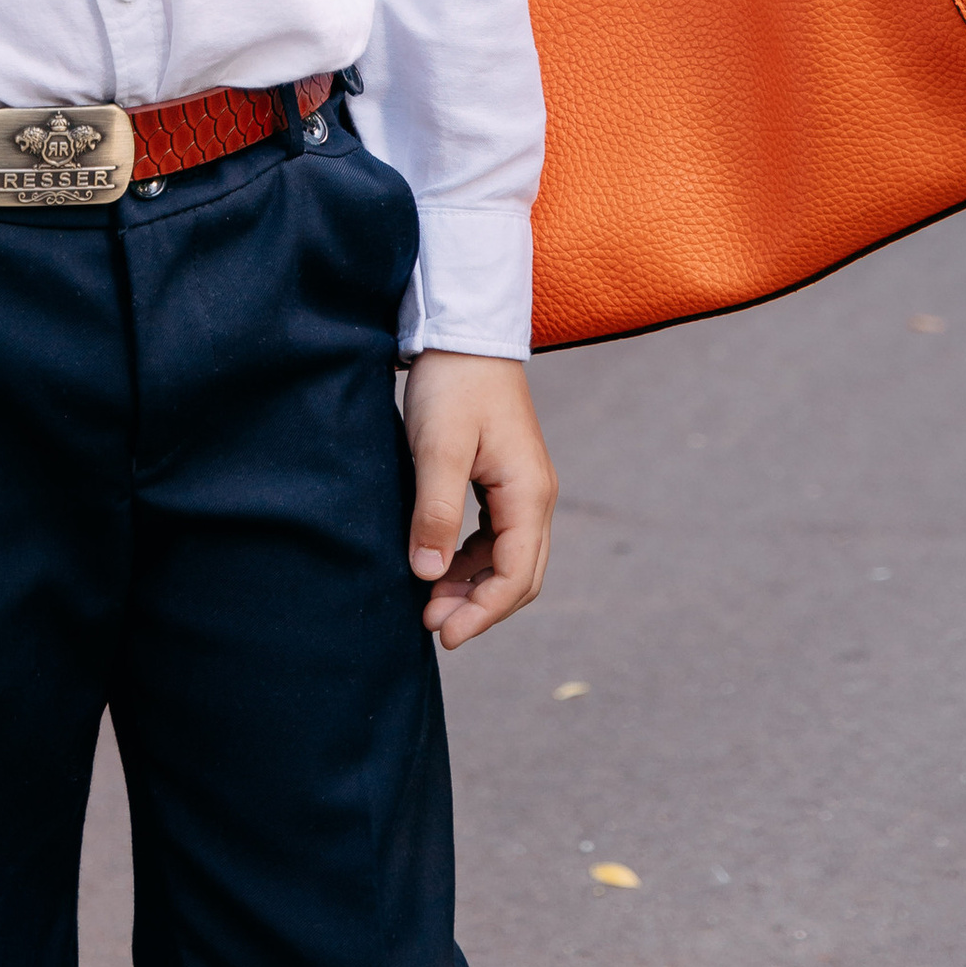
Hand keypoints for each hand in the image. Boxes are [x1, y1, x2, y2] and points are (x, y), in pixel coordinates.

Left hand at [402, 353, 555, 648]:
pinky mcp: (505, 480)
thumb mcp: (438, 447)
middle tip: (432, 625)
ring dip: (474, 587)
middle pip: (520, 576)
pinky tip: (440, 566)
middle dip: (479, 608)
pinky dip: (472, 561)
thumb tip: (429, 574)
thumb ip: (436, 511)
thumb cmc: (453, 383)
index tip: (443, 634)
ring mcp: (523, 488)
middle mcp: (536, 496)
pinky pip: (497, 538)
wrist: (465, 332)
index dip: (481, 612)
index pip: (515, 575)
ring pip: (509, 559)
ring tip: (430, 602)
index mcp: (528, 493)